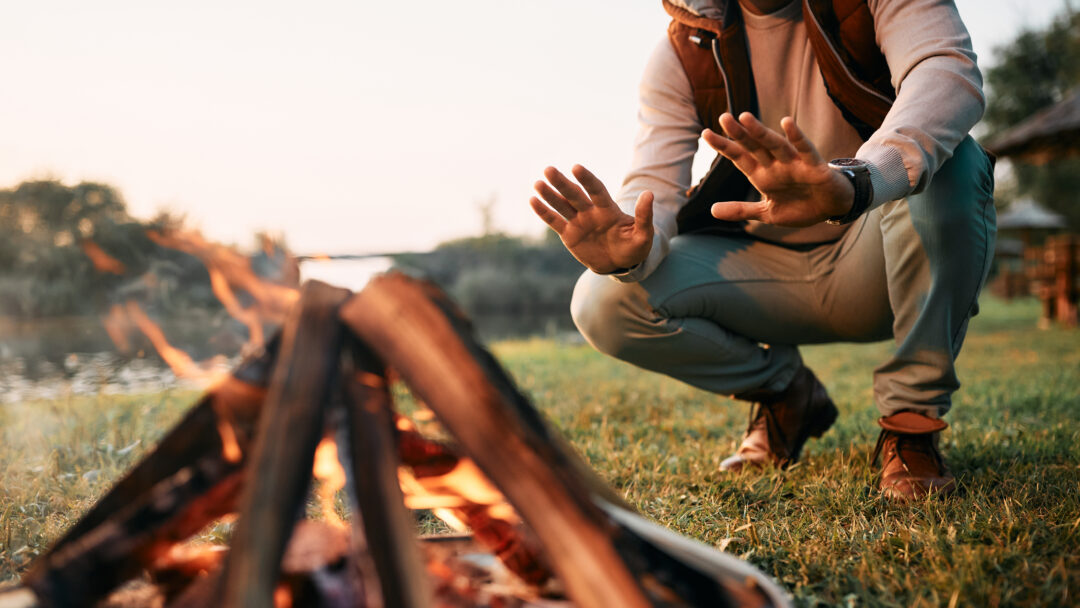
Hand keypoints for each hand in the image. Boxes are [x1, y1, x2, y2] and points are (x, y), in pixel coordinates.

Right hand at [529, 165, 653, 273]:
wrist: (620, 264)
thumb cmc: (634, 247)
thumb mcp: (643, 234)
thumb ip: (644, 216)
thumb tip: (649, 194)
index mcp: (608, 209)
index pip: (596, 189)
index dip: (586, 179)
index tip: (576, 168)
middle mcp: (590, 212)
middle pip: (574, 194)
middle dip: (562, 183)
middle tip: (549, 169)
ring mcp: (578, 222)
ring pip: (562, 205)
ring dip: (550, 195)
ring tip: (538, 183)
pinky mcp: (569, 235)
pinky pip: (554, 222)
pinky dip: (544, 212)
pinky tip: (533, 200)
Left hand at [703, 112, 854, 226]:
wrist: (831, 209)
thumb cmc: (800, 207)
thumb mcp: (767, 213)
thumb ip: (741, 210)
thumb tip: (712, 210)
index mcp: (762, 175)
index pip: (739, 157)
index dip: (724, 146)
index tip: (705, 133)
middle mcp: (775, 165)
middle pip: (753, 147)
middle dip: (738, 134)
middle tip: (723, 118)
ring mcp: (794, 163)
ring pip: (774, 145)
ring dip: (760, 132)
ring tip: (745, 117)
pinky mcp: (814, 166)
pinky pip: (804, 149)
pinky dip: (796, 137)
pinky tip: (786, 124)